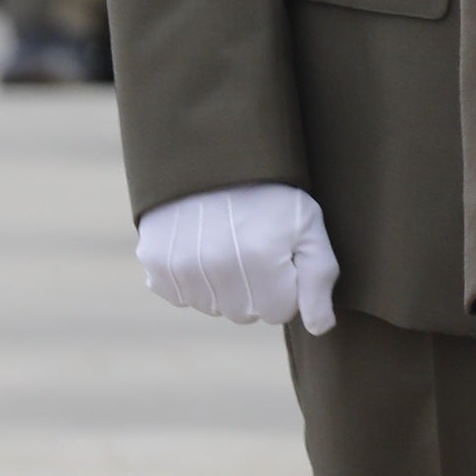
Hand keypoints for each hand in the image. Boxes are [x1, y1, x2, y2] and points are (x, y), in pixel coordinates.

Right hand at [135, 183, 339, 333]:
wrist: (211, 148)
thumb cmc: (270, 186)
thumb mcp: (308, 221)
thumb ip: (320, 277)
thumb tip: (319, 328)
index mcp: (262, 260)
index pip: (280, 311)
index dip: (286, 280)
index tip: (280, 248)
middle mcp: (219, 269)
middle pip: (245, 312)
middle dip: (256, 286)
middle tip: (253, 239)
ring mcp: (184, 268)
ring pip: (212, 307)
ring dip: (223, 283)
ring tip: (226, 237)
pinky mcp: (156, 264)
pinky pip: (179, 296)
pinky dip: (190, 278)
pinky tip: (199, 243)